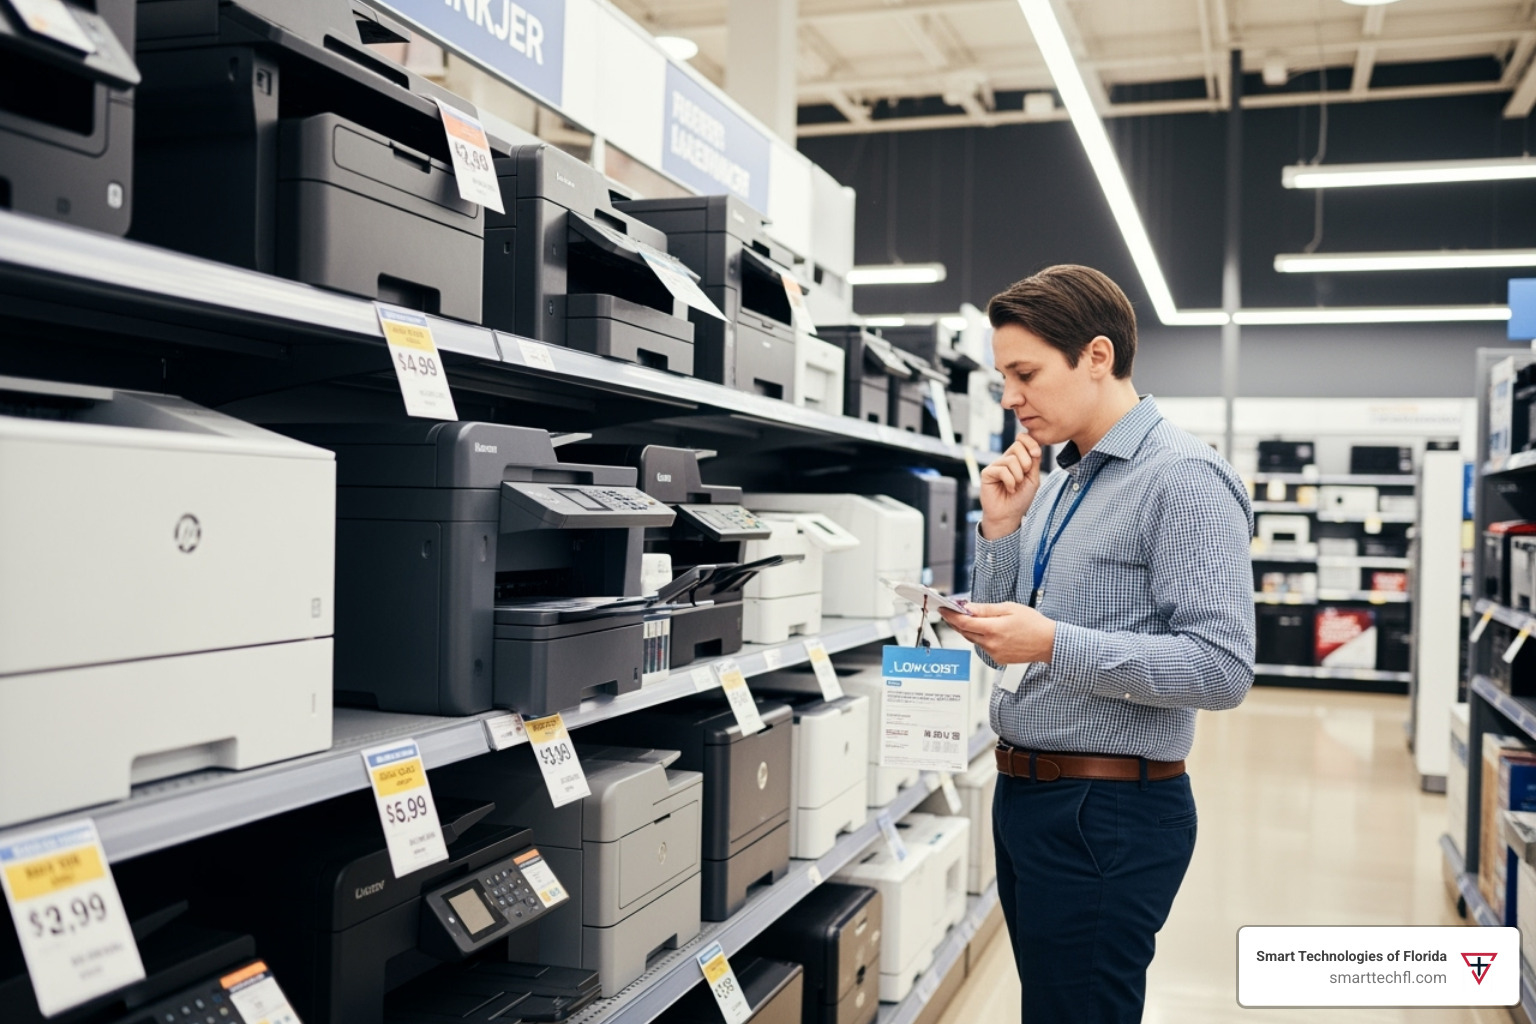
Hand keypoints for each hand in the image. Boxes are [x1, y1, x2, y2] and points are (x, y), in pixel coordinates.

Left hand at [939, 602, 1054, 663]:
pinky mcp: (998, 658)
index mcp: (993, 629)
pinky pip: (983, 646)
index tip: (943, 609)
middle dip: (956, 621)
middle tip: (951, 612)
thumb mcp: (1010, 608)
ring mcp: (994, 653)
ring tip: (968, 618)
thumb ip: (986, 609)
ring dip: (968, 630)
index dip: (950, 615)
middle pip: (965, 632)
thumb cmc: (1034, 624)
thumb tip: (969, 608)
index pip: (963, 623)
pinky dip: (980, 637)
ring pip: (973, 640)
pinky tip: (986, 630)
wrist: (1048, 643)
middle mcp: (991, 643)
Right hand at [980, 436, 1041, 538]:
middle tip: (1024, 477)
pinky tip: (1009, 489)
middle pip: (1018, 446)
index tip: (1037, 454)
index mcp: (1018, 459)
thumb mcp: (1033, 479)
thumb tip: (1035, 447)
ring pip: (1011, 460)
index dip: (1031, 442)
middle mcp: (1006, 460)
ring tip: (1015, 486)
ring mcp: (996, 465)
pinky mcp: (987, 473)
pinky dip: (1010, 481)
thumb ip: (1034, 462)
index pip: (1023, 440)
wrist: (1009, 515)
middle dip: (1026, 462)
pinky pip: (1002, 470)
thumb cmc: (1021, 499)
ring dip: (1018, 476)